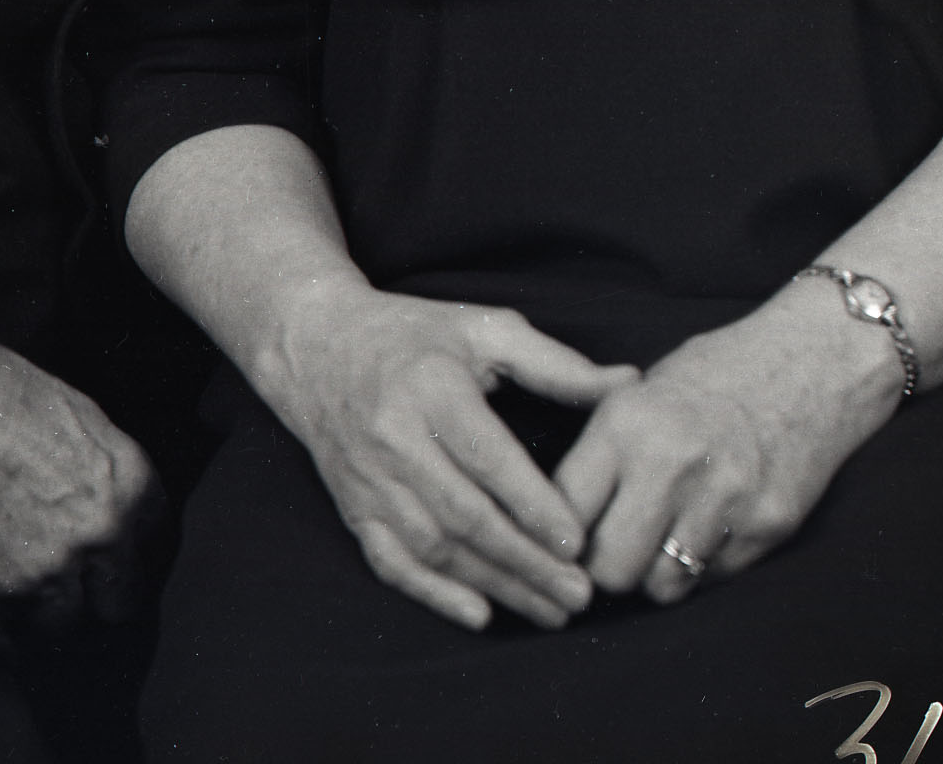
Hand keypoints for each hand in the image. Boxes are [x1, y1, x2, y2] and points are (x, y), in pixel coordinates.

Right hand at [0, 319, 160, 603]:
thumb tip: (112, 499)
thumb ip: (108, 469)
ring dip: (57, 606)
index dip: (133, 552)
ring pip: (76, 620)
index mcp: (131, 482)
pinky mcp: (9, 585)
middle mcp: (107, 530)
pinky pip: (24, 617)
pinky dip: (14, 605)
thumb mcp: (79, 415)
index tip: (113, 558)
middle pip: (126, 597)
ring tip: (31, 582)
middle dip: (102, 591)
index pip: (158, 544)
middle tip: (77, 582)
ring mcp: (60, 563)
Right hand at [251, 279, 632, 632]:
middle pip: (464, 513)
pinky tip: (478, 614)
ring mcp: (368, 476)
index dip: (533, 505)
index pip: (486, 457)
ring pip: (434, 545)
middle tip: (580, 593)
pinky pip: (389, 559)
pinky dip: (432, 593)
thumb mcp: (482, 328)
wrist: (313, 345)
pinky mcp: (353, 504)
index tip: (579, 541)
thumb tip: (630, 382)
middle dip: (526, 561)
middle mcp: (392, 436)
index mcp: (429, 387)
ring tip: (552, 610)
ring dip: (496, 584)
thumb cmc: (411, 335)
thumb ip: (556, 362)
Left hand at [552, 282, 895, 607]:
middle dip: (603, 570)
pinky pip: (713, 578)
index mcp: (625, 425)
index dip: (557, 534)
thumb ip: (601, 454)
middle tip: (609, 553)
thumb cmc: (714, 373)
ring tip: (657, 544)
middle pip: (610, 567)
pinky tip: (705, 531)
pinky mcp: (769, 526)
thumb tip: (558, 516)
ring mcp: (725, 501)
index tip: (562, 538)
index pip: (565, 511)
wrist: (812, 362)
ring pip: (662, 586)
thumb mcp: (637, 394)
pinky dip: (701, 568)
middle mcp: (671, 467)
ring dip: (654, 575)